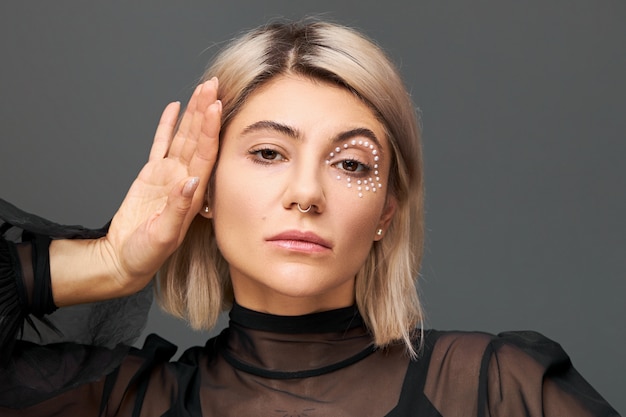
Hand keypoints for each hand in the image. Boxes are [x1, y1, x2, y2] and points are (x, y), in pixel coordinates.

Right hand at [101, 78, 220, 293]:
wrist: (126, 259)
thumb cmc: (146, 254)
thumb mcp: (163, 235)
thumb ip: (177, 209)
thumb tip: (190, 181)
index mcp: (192, 193)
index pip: (205, 154)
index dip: (211, 129)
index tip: (216, 105)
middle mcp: (185, 179)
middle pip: (197, 139)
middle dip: (205, 111)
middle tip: (213, 84)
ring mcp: (168, 175)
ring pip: (182, 137)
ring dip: (192, 113)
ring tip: (200, 89)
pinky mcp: (151, 175)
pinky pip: (161, 144)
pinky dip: (167, 126)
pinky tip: (174, 108)